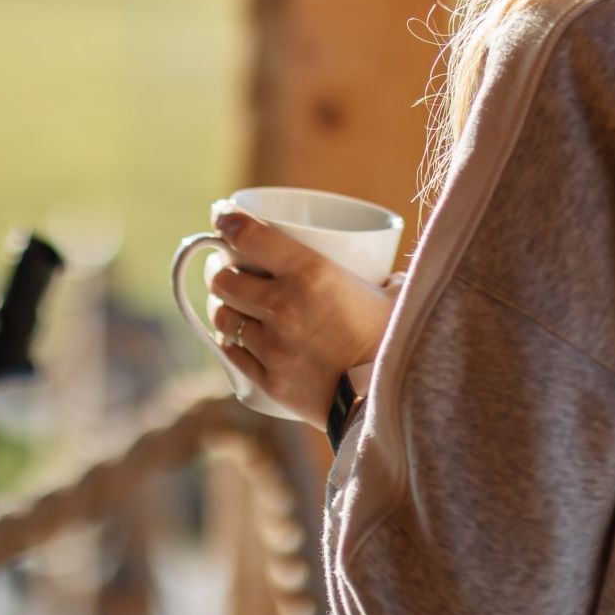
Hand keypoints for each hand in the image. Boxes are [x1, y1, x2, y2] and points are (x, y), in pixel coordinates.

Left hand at [204, 201, 396, 431]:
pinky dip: (231, 341)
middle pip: (223, 278)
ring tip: (230, 302)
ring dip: (222, 305)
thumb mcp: (391, 294)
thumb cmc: (396, 339)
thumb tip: (392, 271)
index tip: (222, 216)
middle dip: (219, 268)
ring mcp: (272, 345)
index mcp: (311, 272)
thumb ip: (382, 275)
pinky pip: (232, 353)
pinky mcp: (268, 381)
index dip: (227, 220)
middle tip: (226, 265)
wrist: (391, 399)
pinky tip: (237, 335)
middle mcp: (284, 305)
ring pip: (222, 316)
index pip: (248, 235)